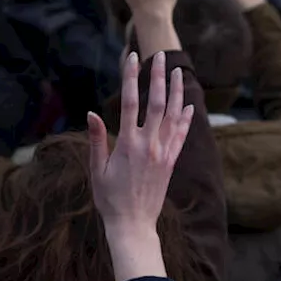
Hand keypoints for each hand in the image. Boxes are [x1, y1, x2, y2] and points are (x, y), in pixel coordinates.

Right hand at [87, 52, 193, 280]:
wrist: (133, 224)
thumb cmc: (109, 198)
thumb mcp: (97, 169)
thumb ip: (97, 140)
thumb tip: (91, 113)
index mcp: (128, 144)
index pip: (130, 102)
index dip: (131, 78)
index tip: (132, 58)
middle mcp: (150, 145)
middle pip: (157, 103)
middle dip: (158, 77)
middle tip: (160, 56)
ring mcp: (164, 153)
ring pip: (173, 115)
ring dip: (176, 91)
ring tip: (178, 71)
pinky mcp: (171, 162)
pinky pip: (181, 135)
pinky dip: (186, 118)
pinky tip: (189, 104)